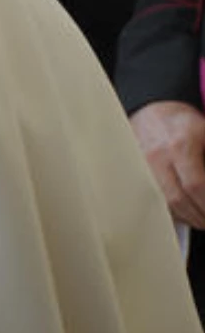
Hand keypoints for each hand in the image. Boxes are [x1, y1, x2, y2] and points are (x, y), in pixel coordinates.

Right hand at [131, 101, 204, 229]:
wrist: (153, 114)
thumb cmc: (183, 124)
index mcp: (179, 145)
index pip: (195, 185)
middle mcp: (157, 158)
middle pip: (178, 199)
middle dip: (199, 215)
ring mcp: (143, 167)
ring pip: (164, 203)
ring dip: (186, 216)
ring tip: (201, 218)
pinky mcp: (136, 175)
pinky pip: (154, 200)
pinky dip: (172, 212)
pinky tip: (185, 212)